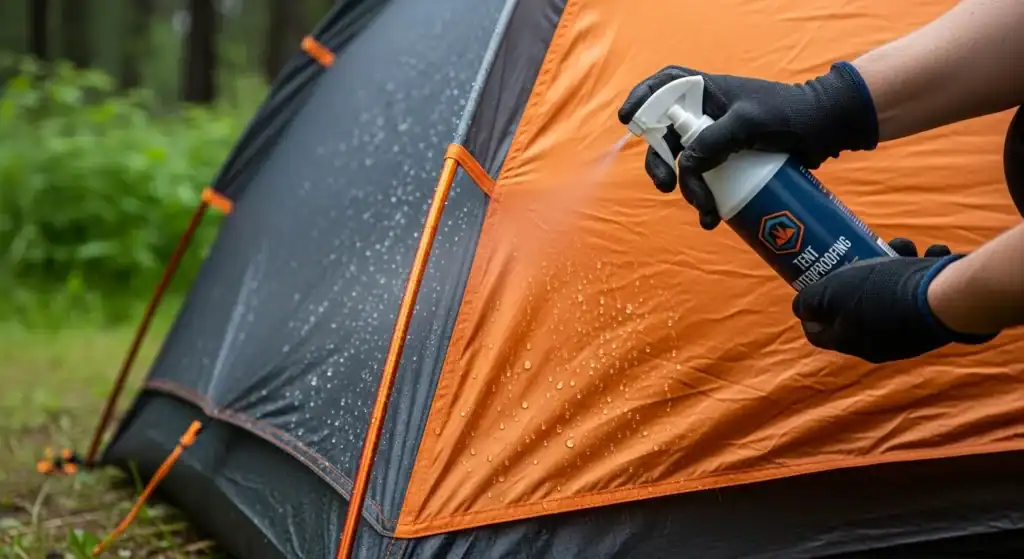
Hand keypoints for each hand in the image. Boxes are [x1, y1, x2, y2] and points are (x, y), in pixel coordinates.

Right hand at [617, 63, 878, 229]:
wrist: (825, 131)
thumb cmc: (789, 115)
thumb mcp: (749, 123)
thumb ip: (714, 141)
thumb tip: (686, 166)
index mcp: (706, 93)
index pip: (663, 87)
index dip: (641, 100)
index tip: (627, 121)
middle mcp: (706, 116)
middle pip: (665, 138)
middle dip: (660, 164)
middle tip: (665, 186)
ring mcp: (717, 141)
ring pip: (685, 167)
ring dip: (687, 192)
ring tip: (706, 212)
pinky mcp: (730, 163)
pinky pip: (707, 182)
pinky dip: (706, 201)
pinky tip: (714, 218)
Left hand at [791, 238, 996, 362]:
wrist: (946, 299)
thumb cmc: (880, 293)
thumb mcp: (830, 293)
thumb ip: (810, 302)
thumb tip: (801, 308)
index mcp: (850, 340)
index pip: (819, 334)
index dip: (810, 313)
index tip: (810, 288)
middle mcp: (878, 342)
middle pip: (856, 306)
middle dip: (858, 272)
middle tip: (863, 252)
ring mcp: (908, 333)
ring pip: (892, 292)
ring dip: (896, 263)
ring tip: (904, 246)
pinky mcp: (935, 321)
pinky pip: (924, 291)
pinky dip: (925, 269)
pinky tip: (932, 253)